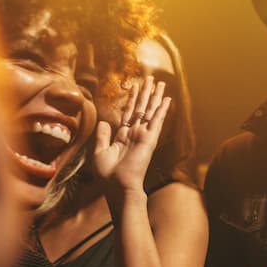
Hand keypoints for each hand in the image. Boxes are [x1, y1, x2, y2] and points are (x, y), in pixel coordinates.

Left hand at [93, 75, 170, 192]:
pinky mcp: (149, 139)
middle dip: (146, 93)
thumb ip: (102, 136)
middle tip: (150, 78)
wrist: (118, 187)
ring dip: (155, 96)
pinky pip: (157, 121)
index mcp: (123, 136)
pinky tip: (167, 99)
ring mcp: (143, 135)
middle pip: (141, 108)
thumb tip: (104, 122)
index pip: (128, 113)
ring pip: (150, 111)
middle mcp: (135, 134)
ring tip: (159, 82)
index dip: (131, 99)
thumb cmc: (108, 176)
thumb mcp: (99, 152)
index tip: (134, 86)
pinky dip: (162, 109)